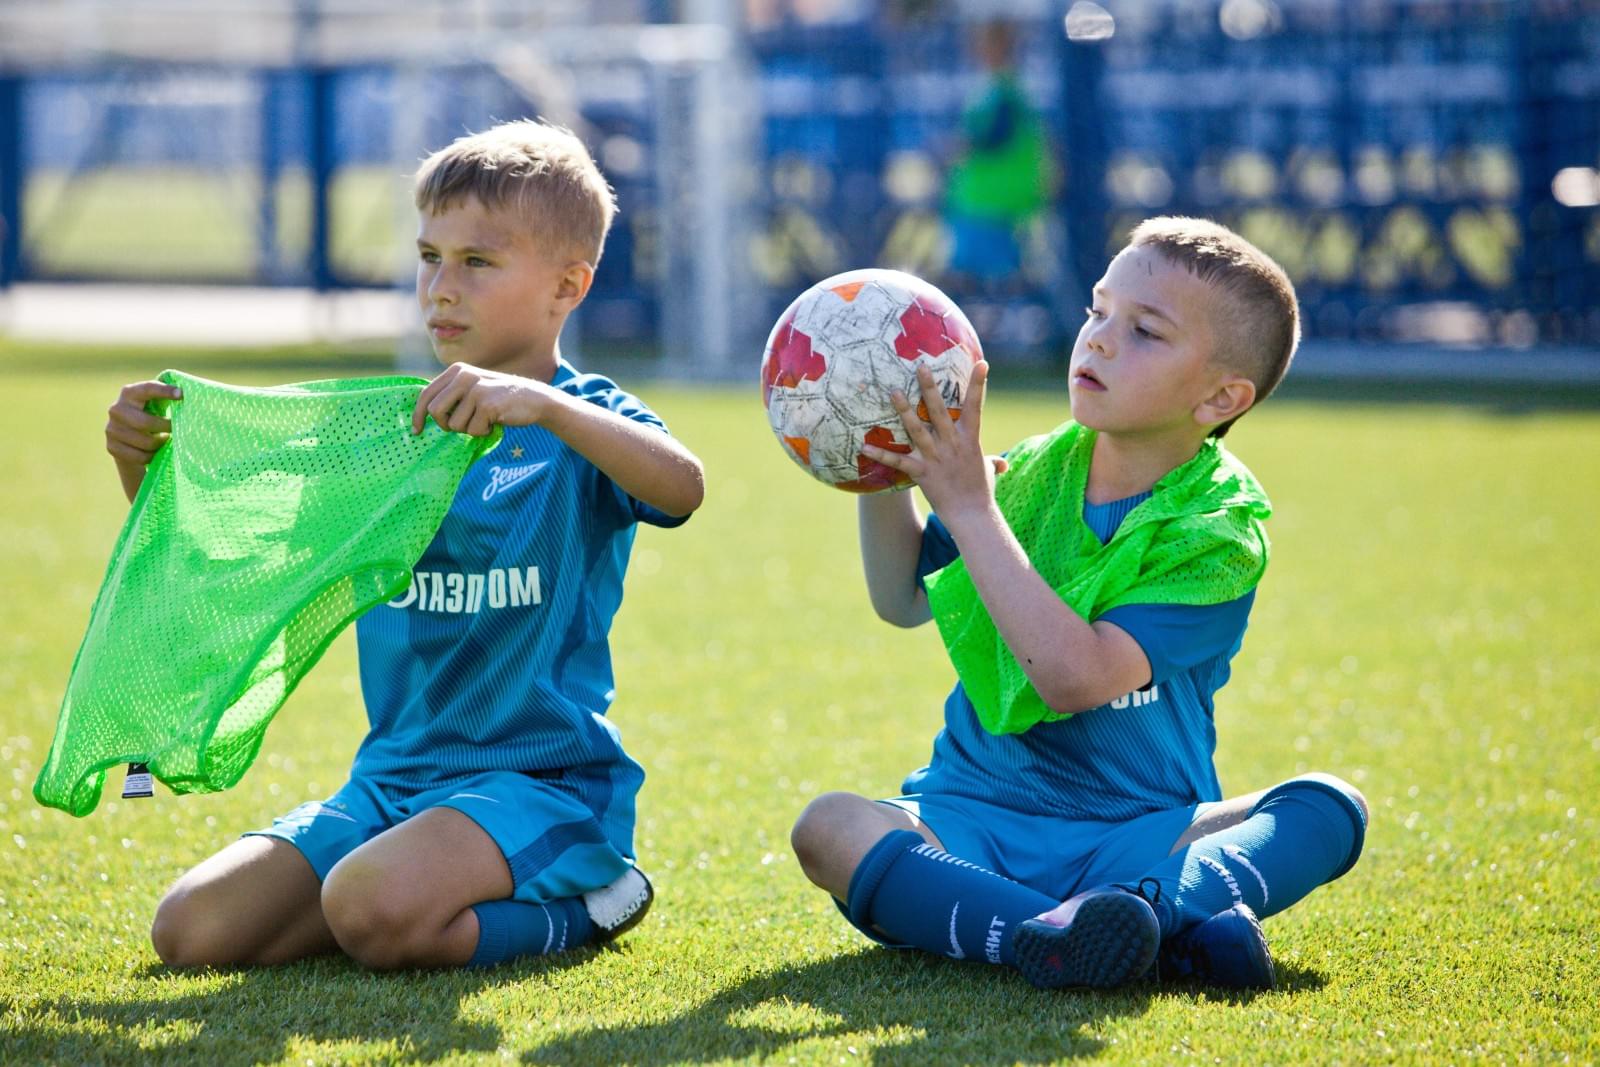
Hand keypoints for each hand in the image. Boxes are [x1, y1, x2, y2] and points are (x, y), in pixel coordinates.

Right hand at [106, 380, 180, 500]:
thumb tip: (185, 393)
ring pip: (146, 442)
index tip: (181, 394)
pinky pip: (140, 456)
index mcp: (129, 393)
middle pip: (146, 423)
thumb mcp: (156, 404)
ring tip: (164, 439)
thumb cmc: (150, 415)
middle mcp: (117, 409)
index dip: (163, 391)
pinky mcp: (112, 447)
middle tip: (176, 429)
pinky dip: (151, 456)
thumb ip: (166, 396)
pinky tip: (154, 451)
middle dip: (165, 427)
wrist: (129, 439)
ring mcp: (112, 429)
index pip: (147, 389)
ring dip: (160, 443)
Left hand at [412, 363, 555, 435]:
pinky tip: (495, 422)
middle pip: (436, 411)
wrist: (534, 399)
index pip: (426, 394)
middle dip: (446, 425)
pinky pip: (473, 430)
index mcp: (456, 370)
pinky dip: (483, 432)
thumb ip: (451, 394)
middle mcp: (463, 376)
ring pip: (455, 425)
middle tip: (463, 426)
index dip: (418, 415)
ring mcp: (475, 389)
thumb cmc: (499, 399)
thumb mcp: (472, 388)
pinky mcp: (487, 404)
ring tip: (485, 420)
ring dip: (469, 429)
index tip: (417, 431)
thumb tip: (423, 410)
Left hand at [860, 361, 1006, 519]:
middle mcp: (952, 444)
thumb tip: (1003, 465)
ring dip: (904, 411)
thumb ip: (992, 462)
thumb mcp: (987, 471)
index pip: (976, 407)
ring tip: (894, 392)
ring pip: (917, 430)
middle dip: (930, 388)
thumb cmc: (981, 492)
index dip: (978, 385)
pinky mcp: (922, 473)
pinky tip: (865, 446)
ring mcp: (936, 457)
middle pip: (940, 411)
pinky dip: (881, 455)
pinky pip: (898, 462)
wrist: (972, 515)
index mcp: (970, 439)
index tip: (981, 363)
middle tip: (921, 367)